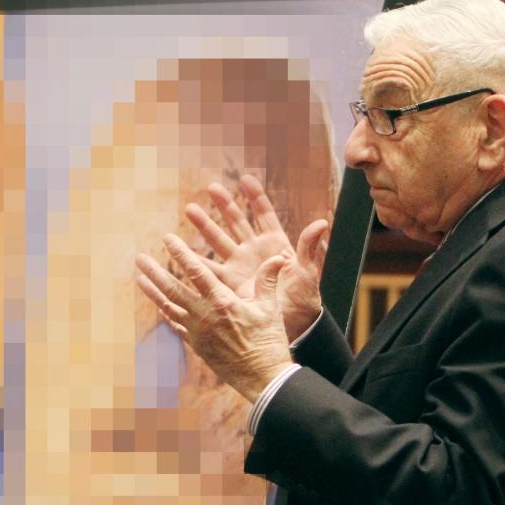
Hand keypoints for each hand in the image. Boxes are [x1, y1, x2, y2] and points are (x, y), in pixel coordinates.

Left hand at [136, 235, 291, 402]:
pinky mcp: (197, 346)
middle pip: (172, 290)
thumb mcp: (270, 308)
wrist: (263, 379)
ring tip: (140, 278)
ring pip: (169, 308)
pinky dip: (166, 314)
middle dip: (154, 272)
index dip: (181, 253)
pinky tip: (159, 307)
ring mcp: (197, 333)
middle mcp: (204, 317)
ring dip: (153, 292)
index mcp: (222, 303)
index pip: (196, 272)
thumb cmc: (269, 343)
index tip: (168, 238)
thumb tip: (278, 257)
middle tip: (139, 258)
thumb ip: (267, 281)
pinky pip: (176, 326)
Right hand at [186, 175, 328, 342]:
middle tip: (212, 187)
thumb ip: (310, 246)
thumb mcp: (308, 271)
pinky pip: (210, 269)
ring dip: (205, 225)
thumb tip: (322, 222)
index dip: (256, 198)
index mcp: (275, 244)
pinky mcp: (230, 283)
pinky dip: (196, 260)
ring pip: (219, 240)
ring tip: (190, 209)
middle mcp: (255, 251)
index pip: (265, 215)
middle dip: (225, 204)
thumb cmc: (304, 298)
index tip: (245, 179)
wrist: (293, 325)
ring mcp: (240, 265)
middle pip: (237, 222)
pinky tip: (182, 250)